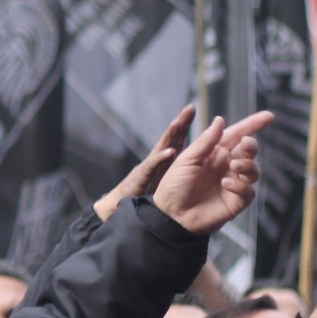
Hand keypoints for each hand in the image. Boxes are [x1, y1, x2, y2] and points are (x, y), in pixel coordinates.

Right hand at [95, 105, 193, 220]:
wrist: (119, 209)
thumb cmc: (145, 197)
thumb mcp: (165, 182)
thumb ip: (177, 171)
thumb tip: (197, 164)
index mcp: (163, 161)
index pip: (175, 139)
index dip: (184, 124)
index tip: (193, 109)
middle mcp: (155, 160)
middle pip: (169, 138)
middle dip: (179, 123)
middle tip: (189, 108)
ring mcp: (147, 168)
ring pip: (160, 148)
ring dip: (170, 135)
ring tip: (179, 123)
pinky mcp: (140, 178)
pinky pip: (152, 167)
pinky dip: (161, 159)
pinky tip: (170, 153)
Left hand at [151, 111, 271, 234]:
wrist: (171, 214)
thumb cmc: (174, 185)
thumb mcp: (187, 159)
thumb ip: (206, 141)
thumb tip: (221, 120)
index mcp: (214, 152)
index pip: (236, 134)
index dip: (252, 125)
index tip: (269, 116)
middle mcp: (226, 165)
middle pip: (249, 151)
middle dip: (251, 145)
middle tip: (245, 145)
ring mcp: (233, 183)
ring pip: (254, 169)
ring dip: (248, 164)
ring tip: (234, 166)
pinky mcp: (236, 201)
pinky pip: (248, 190)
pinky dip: (240, 185)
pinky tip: (226, 184)